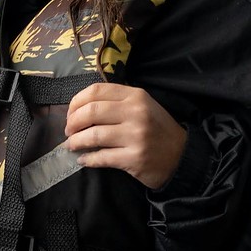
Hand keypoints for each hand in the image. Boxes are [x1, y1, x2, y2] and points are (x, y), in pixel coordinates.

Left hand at [64, 83, 187, 190]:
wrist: (182, 156)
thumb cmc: (157, 129)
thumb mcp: (142, 106)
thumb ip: (117, 101)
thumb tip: (80, 107)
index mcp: (135, 96)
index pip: (96, 91)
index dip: (76, 102)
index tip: (70, 113)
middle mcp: (136, 113)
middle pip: (90, 112)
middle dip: (72, 123)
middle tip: (68, 131)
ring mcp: (136, 136)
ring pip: (93, 135)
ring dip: (76, 141)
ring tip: (72, 145)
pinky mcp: (134, 158)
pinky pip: (102, 157)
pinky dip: (88, 159)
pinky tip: (83, 159)